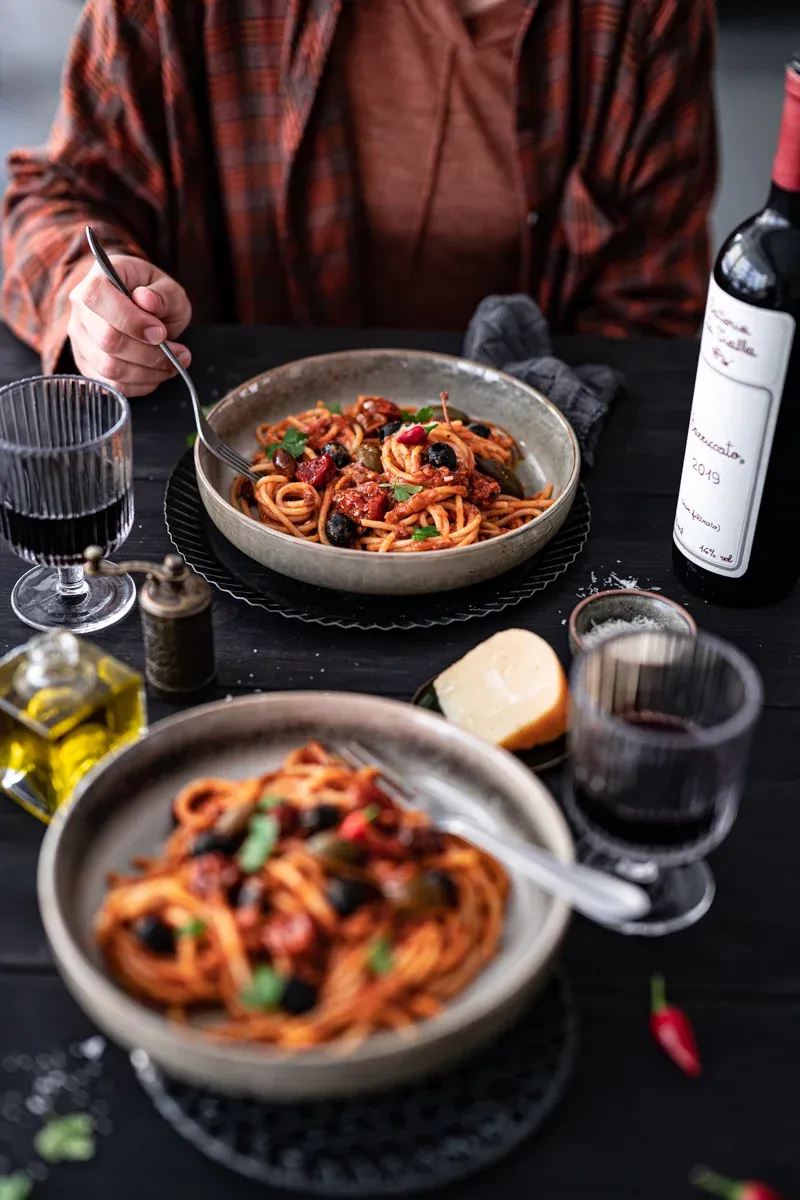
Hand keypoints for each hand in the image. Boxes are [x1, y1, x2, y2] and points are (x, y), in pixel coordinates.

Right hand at [68, 255, 192, 396]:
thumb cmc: (155, 295)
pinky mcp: (87, 365)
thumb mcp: (168, 288)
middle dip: (149, 352)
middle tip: (180, 352)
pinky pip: (112, 386)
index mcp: (97, 278)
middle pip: (107, 340)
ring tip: (174, 364)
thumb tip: (147, 300)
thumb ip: (162, 294)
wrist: (144, 309)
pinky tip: (158, 374)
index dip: (131, 320)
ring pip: (110, 368)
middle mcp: (80, 309)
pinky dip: (141, 385)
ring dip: (149, 372)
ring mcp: (80, 339)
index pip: (98, 298)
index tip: (161, 333)